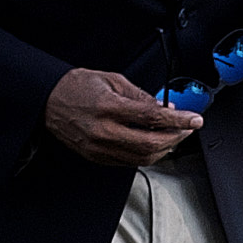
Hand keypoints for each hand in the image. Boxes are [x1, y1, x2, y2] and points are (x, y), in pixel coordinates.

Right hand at [44, 67, 202, 168]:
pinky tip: (154, 144)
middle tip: (187, 129)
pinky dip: (146, 155)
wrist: (48, 100)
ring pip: (142, 158)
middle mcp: (103, 131)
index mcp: (108, 108)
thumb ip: (141, 96)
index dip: (179, 120)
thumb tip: (165, 108)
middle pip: (151, 144)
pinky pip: (128, 162)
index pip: (153, 118)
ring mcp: (98, 148)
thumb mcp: (112, 80)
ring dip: (164, 149)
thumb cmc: (77, 87)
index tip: (194, 119)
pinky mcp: (96, 157)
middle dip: (176, 138)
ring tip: (173, 136)